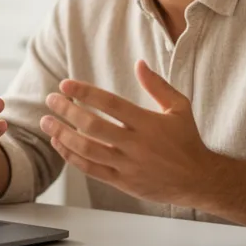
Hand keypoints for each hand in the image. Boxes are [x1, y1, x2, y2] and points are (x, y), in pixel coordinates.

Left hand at [39, 60, 214, 206]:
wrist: (199, 179)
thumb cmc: (188, 140)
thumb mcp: (180, 107)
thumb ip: (158, 85)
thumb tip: (139, 63)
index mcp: (148, 123)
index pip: (110, 104)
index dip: (85, 92)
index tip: (66, 84)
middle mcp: (136, 145)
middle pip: (93, 126)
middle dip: (67, 111)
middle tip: (51, 100)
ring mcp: (128, 165)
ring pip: (87, 150)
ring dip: (63, 134)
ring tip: (47, 121)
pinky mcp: (123, 182)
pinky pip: (91, 169)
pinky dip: (71, 156)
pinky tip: (60, 143)